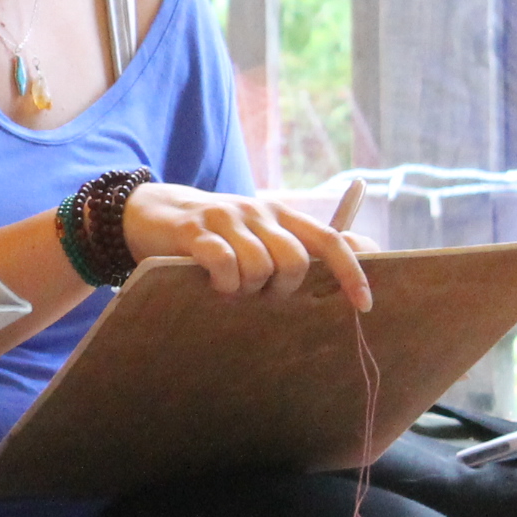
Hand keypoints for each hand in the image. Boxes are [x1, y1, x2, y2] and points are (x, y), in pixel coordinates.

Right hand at [120, 185, 373, 310]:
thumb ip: (292, 249)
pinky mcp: (196, 230)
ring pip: (259, 267)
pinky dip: (223, 282)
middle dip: (281, 289)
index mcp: (281, 215)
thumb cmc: (214, 235)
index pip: (331, 239)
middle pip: (295, 261)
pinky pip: (224, 263)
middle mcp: (260, 212)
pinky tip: (212, 282)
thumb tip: (345, 265)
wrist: (152, 212)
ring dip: (246, 289)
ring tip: (229, 287)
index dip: (352, 271)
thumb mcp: (256, 236)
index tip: (364, 304)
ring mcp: (227, 218)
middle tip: (259, 293)